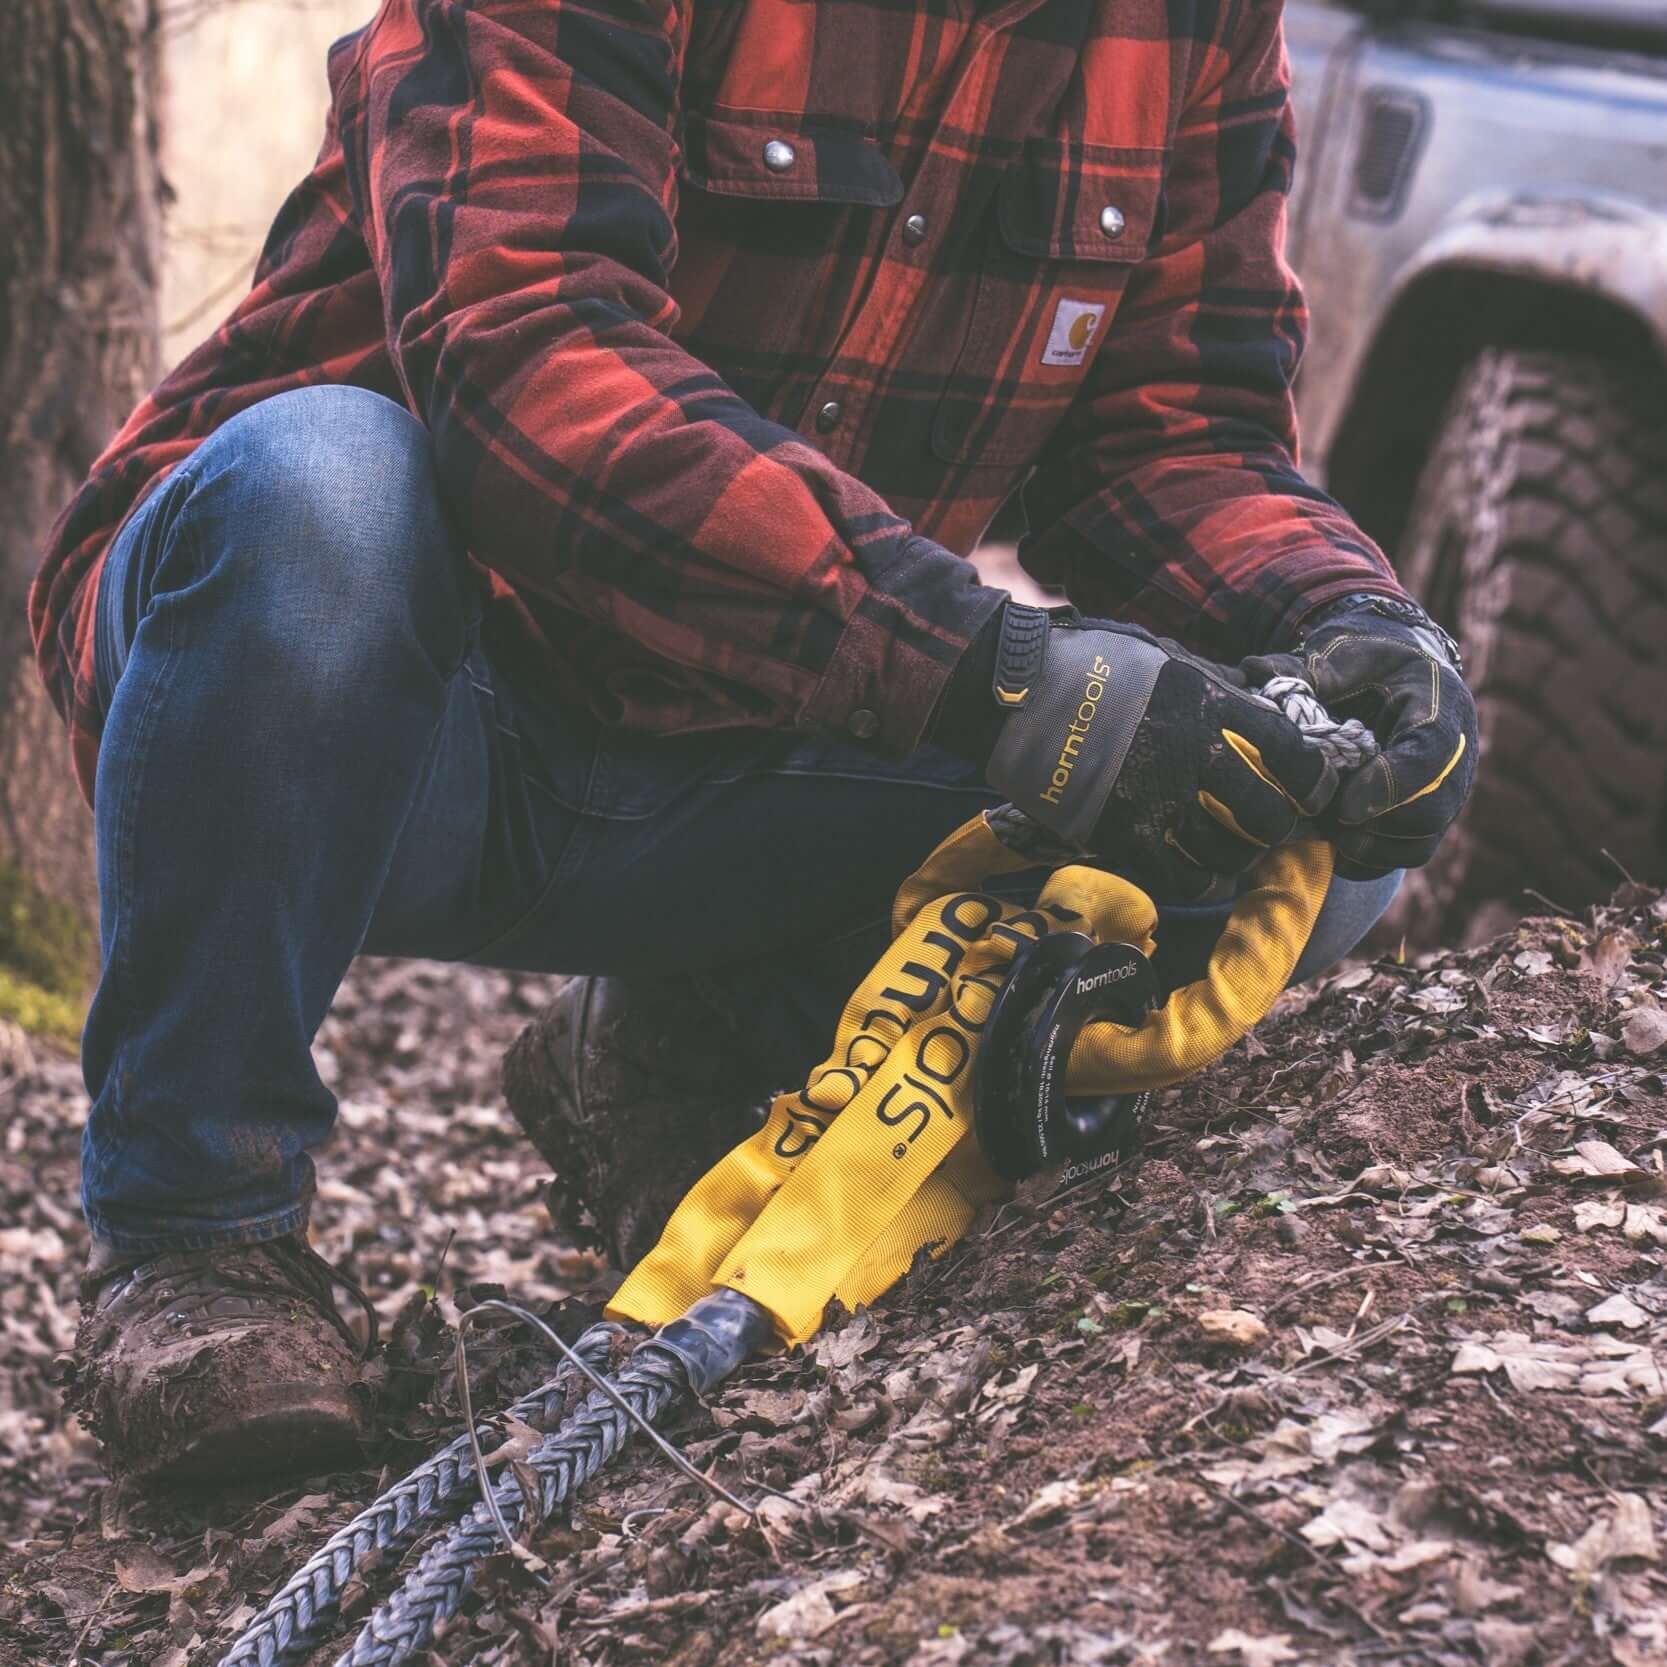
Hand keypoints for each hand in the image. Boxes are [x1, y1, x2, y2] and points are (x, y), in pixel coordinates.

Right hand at [979, 606, 1338, 894]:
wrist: (1015, 694)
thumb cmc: (1086, 665)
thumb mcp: (1163, 658)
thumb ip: (1209, 687)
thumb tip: (1252, 703)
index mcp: (1208, 704)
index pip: (1290, 751)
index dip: (1312, 780)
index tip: (1309, 790)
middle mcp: (1193, 756)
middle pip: (1268, 814)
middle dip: (1274, 825)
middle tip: (1264, 825)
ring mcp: (1159, 801)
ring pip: (1229, 853)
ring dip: (1235, 855)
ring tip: (1228, 849)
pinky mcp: (1123, 835)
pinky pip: (1182, 877)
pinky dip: (1197, 880)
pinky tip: (1194, 871)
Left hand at [1244, 593, 1476, 879]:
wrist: (1399, 668)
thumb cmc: (1365, 658)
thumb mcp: (1339, 652)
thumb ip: (1303, 669)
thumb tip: (1251, 672)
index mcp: (1439, 705)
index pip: (1429, 757)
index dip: (1389, 787)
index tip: (1343, 808)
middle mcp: (1456, 754)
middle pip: (1433, 811)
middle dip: (1375, 826)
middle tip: (1326, 823)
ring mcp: (1447, 789)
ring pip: (1422, 841)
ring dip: (1371, 848)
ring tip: (1327, 833)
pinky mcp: (1430, 813)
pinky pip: (1409, 852)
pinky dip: (1372, 859)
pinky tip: (1334, 844)